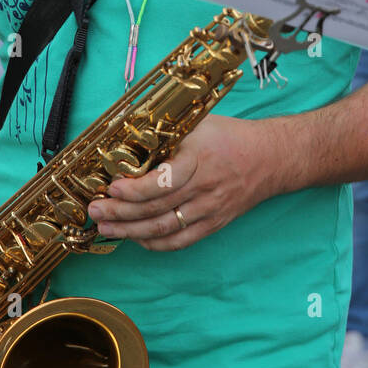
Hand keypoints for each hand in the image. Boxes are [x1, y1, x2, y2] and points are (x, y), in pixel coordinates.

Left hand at [88, 114, 267, 250]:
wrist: (271, 158)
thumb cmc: (229, 137)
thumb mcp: (198, 124)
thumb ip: (168, 136)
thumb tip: (126, 140)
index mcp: (199, 158)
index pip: (165, 181)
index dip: (136, 189)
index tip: (112, 187)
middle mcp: (205, 187)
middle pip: (157, 208)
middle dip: (121, 212)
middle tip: (96, 210)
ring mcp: (210, 209)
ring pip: (165, 227)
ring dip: (131, 231)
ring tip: (105, 227)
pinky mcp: (214, 224)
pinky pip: (181, 240)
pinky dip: (155, 243)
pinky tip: (136, 238)